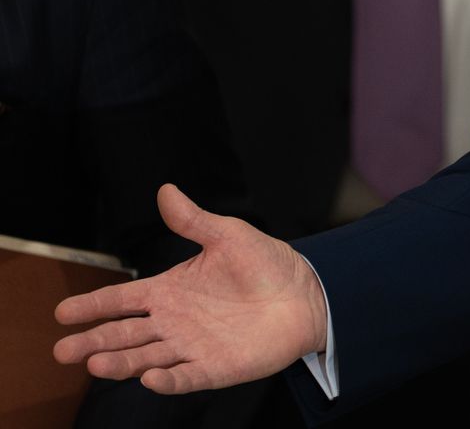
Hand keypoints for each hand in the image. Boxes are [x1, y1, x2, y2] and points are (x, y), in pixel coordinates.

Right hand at [52, 184, 327, 393]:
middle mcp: (173, 322)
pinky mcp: (216, 368)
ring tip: (95, 366)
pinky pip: (187, 377)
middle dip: (93, 342)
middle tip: (63, 350)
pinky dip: (168, 381)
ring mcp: (192, 347)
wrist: (306, 293)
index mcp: (169, 291)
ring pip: (147, 358)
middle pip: (124, 335)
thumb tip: (165, 190)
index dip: (92, 305)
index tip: (62, 312)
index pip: (121, 300)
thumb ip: (193, 220)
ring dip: (121, 363)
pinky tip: (149, 379)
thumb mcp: (228, 235)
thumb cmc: (266, 264)